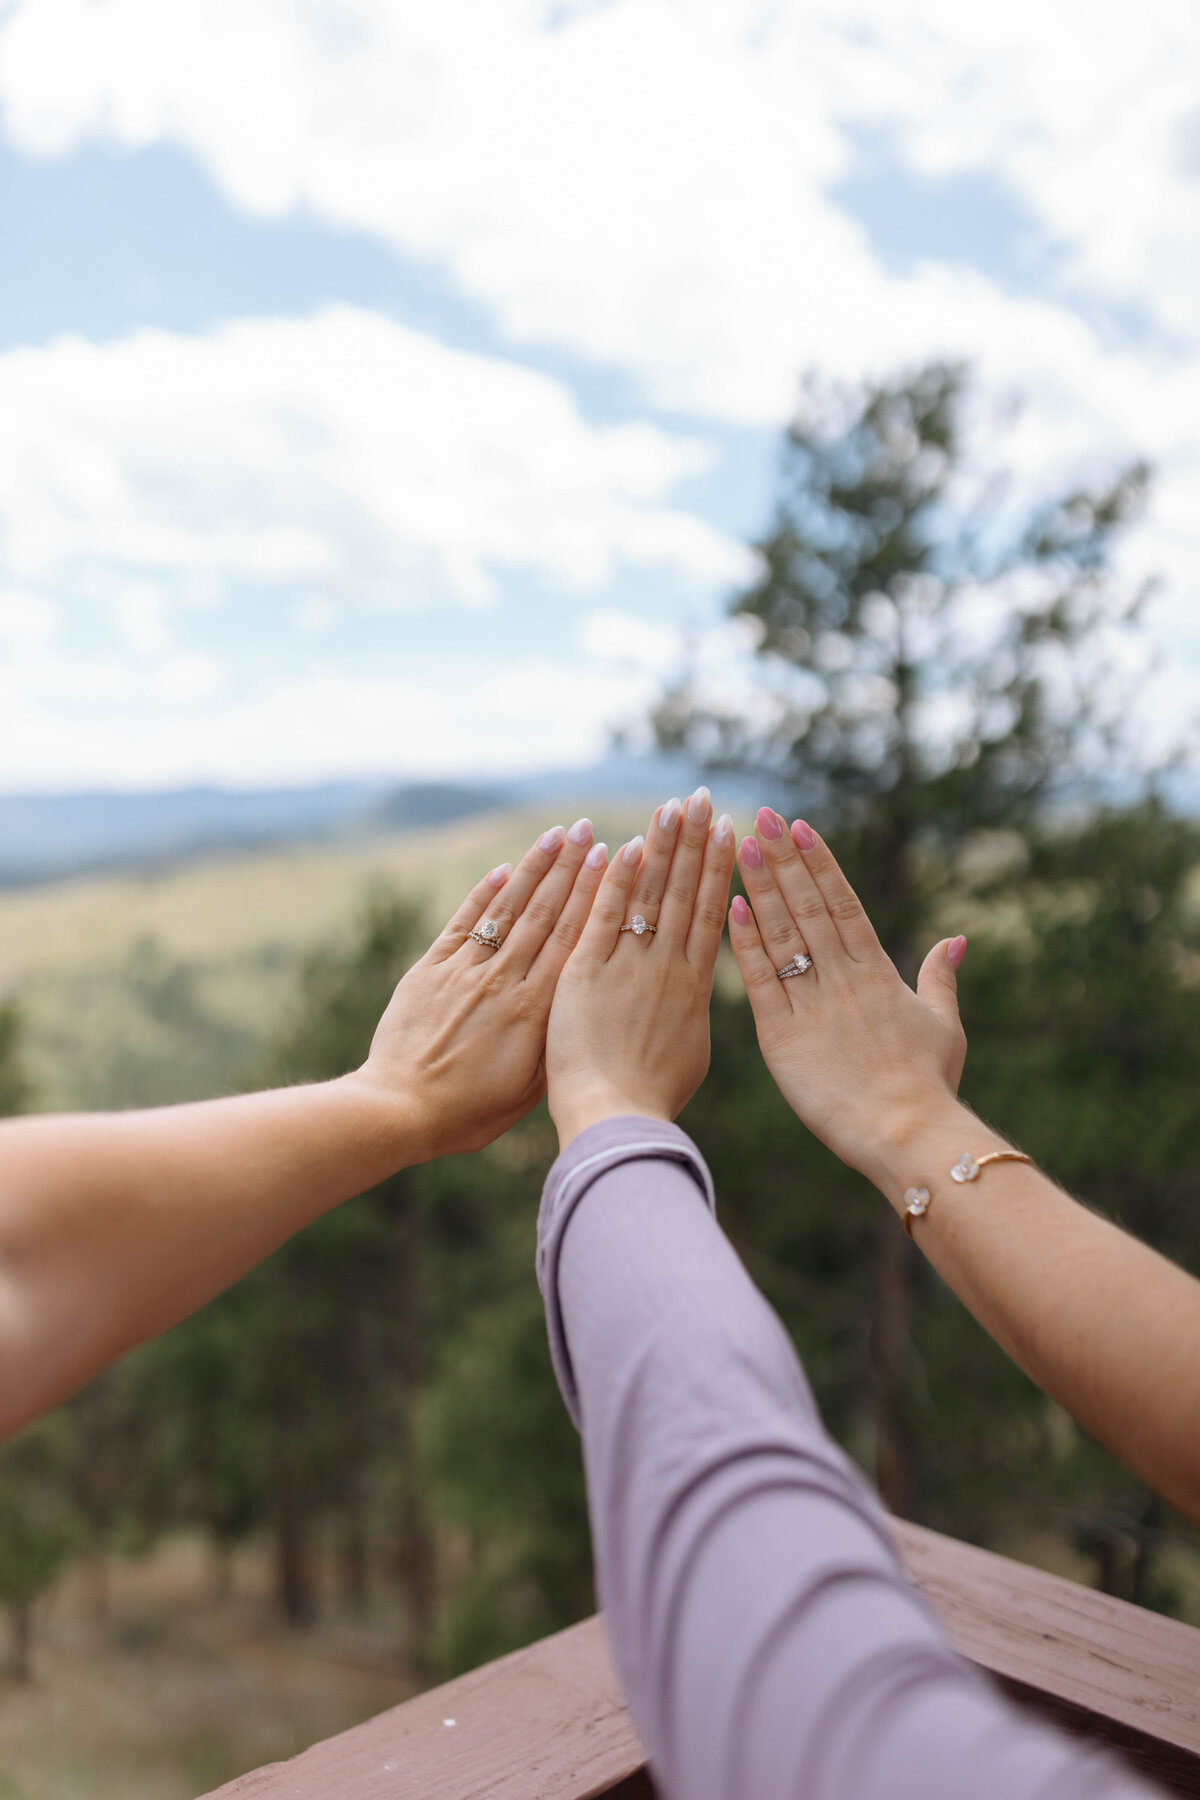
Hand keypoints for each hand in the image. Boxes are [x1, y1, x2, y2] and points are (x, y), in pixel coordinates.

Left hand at [356, 818, 607, 1160]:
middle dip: (570, 868)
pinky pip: (464, 924)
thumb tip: (582, 1010)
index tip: (612, 862)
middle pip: (545, 913)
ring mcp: (465, 971)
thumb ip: (556, 1044)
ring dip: (533, 869)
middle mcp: (504, 980)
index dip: (595, 897)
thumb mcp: (529, 1090)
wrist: (400, 1110)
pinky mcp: (430, 971)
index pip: (574, 940)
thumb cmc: (469, 1113)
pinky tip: (501, 870)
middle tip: (588, 830)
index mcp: (536, 1010)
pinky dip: (482, 894)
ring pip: (507, 910)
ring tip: (554, 835)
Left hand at [546, 790, 735, 1148]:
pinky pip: (606, 915)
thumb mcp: (685, 1058)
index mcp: (693, 989)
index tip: (729, 832)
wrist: (616, 1119)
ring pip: (651, 893)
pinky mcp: (587, 971)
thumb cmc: (649, 1103)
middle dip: (696, 841)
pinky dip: (616, 879)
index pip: (711, 914)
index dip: (718, 870)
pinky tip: (628, 844)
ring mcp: (629, 966)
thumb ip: (686, 1020)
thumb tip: (691, 1006)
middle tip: (703, 797)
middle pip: (685, 892)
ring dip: (663, 846)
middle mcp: (668, 968)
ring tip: (675, 805)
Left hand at [727, 809, 968, 1186]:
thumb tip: (956, 939)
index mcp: (879, 972)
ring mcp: (812, 1003)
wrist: (908, 1133)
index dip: (820, 864)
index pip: (844, 904)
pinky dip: (745, 944)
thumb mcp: (944, 1025)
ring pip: (781, 934)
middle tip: (760, 816)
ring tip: (741, 847)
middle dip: (784, 860)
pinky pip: (761, 981)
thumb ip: (940, 979)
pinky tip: (730, 908)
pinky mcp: (783, 1036)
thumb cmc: (929, 1086)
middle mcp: (842, 978)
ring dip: (760, 888)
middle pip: (807, 906)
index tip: (801, 826)